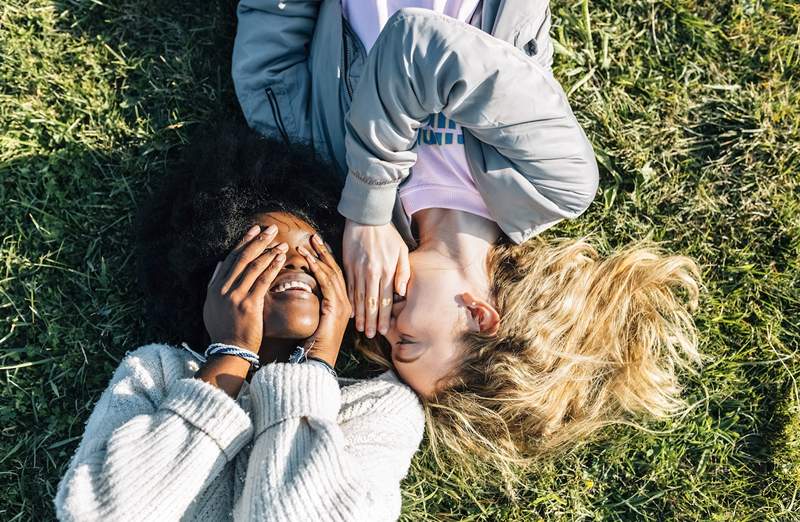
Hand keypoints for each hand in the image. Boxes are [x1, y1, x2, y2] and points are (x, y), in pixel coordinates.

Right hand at [203, 224, 287, 352]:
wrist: (230, 350)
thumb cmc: (224, 330)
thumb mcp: (212, 306)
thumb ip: (215, 283)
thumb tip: (221, 263)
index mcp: (215, 287)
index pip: (231, 258)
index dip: (244, 242)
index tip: (254, 230)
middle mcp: (223, 289)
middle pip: (243, 258)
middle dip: (258, 241)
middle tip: (271, 229)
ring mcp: (235, 296)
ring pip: (254, 266)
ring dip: (269, 252)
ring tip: (281, 243)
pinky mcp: (249, 304)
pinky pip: (263, 280)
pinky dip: (272, 266)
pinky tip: (281, 258)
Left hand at [297, 234, 351, 366]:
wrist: (316, 362)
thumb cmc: (312, 345)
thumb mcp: (314, 321)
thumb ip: (314, 305)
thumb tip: (302, 291)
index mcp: (342, 305)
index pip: (335, 276)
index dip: (326, 259)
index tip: (316, 245)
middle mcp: (346, 303)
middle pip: (335, 270)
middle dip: (323, 252)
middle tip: (313, 237)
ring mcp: (343, 305)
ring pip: (331, 274)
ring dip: (318, 257)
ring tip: (307, 243)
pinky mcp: (335, 308)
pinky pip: (326, 283)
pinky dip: (316, 269)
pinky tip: (308, 259)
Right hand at [342, 220, 408, 337]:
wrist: (366, 217)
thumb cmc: (388, 235)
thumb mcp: (402, 251)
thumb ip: (403, 272)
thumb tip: (402, 292)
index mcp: (386, 271)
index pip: (385, 300)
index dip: (384, 317)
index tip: (383, 330)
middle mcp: (371, 273)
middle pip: (371, 302)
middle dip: (371, 321)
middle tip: (370, 335)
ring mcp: (358, 270)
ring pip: (359, 297)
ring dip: (359, 315)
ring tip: (360, 328)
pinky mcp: (347, 265)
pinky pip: (348, 287)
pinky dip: (349, 301)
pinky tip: (350, 311)